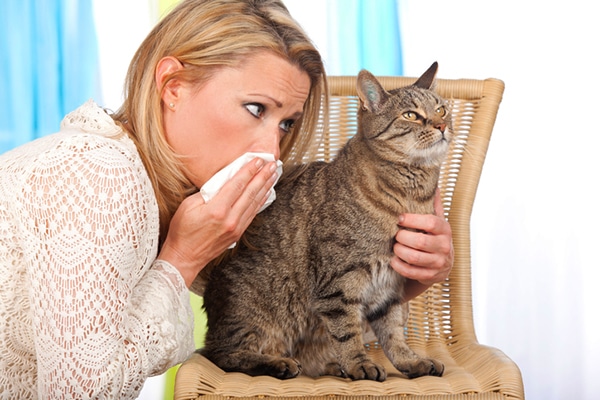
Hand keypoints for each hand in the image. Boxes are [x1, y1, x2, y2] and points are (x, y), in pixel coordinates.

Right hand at [158, 158, 278, 286]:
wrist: (185, 257)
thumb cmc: (182, 230)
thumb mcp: (189, 206)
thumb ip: (208, 192)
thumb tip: (224, 181)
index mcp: (217, 210)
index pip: (237, 185)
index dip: (249, 170)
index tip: (258, 160)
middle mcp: (230, 219)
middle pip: (250, 193)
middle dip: (262, 176)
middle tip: (272, 164)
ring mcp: (236, 227)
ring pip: (254, 203)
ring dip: (265, 187)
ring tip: (273, 175)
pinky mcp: (237, 233)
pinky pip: (252, 214)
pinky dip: (260, 201)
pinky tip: (266, 193)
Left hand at [390, 189, 453, 291]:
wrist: (441, 265)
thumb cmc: (434, 238)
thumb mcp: (437, 222)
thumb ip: (433, 205)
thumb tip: (433, 183)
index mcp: (445, 230)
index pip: (431, 222)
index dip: (413, 220)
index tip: (399, 218)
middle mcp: (445, 247)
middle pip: (421, 241)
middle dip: (403, 237)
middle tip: (395, 235)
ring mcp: (438, 263)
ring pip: (414, 257)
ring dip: (399, 251)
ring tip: (394, 246)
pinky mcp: (430, 276)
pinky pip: (411, 272)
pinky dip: (399, 265)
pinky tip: (394, 260)